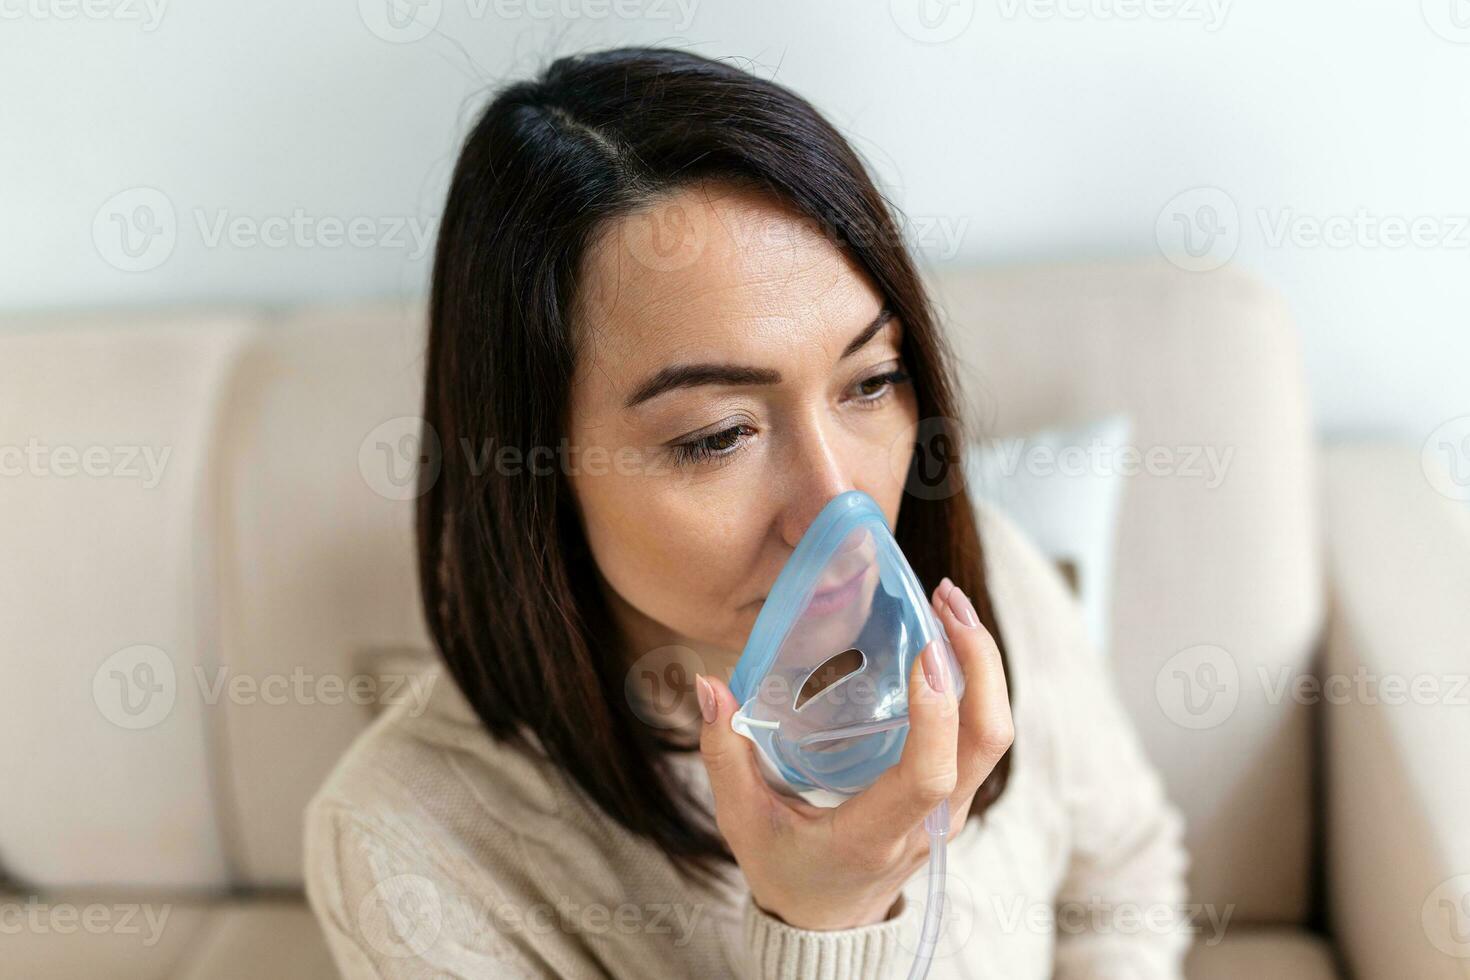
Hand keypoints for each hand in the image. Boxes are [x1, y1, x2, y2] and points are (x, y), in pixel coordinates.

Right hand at [695, 577, 1013, 930]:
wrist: (827, 918)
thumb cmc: (784, 867)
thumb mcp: (742, 820)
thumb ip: (725, 754)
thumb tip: (709, 685)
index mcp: (876, 834)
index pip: (928, 778)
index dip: (936, 717)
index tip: (924, 656)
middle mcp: (929, 822)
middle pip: (987, 741)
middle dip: (979, 663)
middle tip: (946, 601)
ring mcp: (952, 809)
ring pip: (994, 734)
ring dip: (983, 664)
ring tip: (950, 605)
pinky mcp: (955, 792)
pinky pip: (981, 733)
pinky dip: (974, 681)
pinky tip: (943, 639)